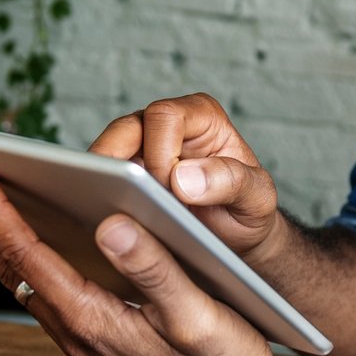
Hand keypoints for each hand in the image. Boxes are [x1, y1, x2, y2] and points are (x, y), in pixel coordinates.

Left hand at [0, 163, 325, 355]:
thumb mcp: (198, 313)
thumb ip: (153, 268)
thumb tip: (110, 226)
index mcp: (95, 322)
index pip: (29, 257)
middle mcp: (80, 339)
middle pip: (14, 271)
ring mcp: (86, 349)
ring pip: (28, 287)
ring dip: (1, 243)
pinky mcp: (99, 352)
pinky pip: (50, 301)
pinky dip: (31, 265)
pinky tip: (37, 250)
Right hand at [90, 93, 282, 258]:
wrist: (235, 238)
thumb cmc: (247, 210)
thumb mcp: (257, 199)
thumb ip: (232, 183)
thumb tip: (183, 179)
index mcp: (202, 117)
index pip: (165, 117)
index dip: (160, 152)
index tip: (169, 189)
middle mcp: (167, 126)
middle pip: (125, 128)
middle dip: (118, 163)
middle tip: (119, 199)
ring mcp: (141, 150)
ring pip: (106, 152)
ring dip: (103, 181)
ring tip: (101, 210)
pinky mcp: (124, 177)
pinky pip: (101, 179)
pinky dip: (98, 195)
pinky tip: (99, 219)